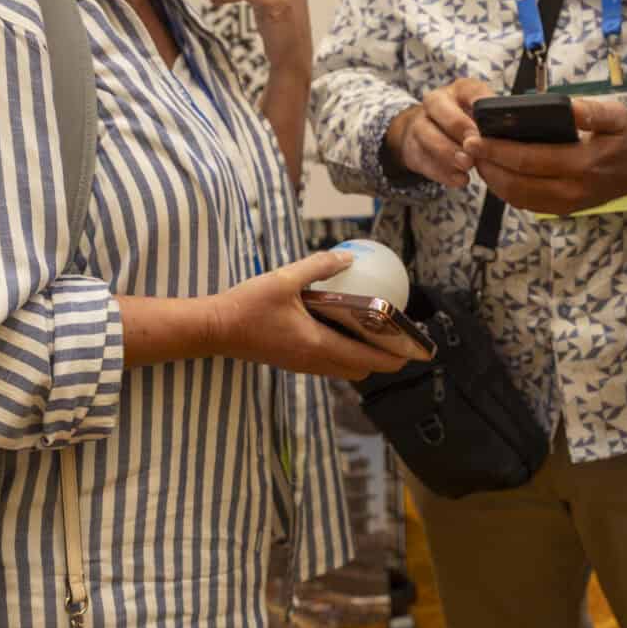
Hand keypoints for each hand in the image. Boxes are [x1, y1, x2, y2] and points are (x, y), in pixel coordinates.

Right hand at [208, 249, 418, 380]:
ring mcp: (301, 365)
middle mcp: (312, 361)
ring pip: (342, 370)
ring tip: (375, 336)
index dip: (392, 357)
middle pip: (358, 370)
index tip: (412, 352)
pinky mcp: (291, 362)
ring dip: (361, 359)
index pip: (365, 358)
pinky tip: (341, 331)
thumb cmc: (248, 304)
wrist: (214, 329)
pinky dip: (342, 354)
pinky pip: (326, 364)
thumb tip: (348, 257)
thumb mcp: (285, 278)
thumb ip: (319, 267)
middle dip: (381, 361)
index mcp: (316, 344)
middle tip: (396, 341)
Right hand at [385, 79, 493, 189]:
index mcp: (461, 89)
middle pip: (441, 110)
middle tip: (474, 145)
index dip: (479, 107)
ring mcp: (420, 124)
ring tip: (467, 165)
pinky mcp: (413, 149)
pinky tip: (460, 179)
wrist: (430, 129)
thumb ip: (494, 120)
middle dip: (459, 128)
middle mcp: (437, 102)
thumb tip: (513, 133)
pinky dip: (443, 172)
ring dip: (449, 152)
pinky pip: (424, 160)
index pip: (470, 90)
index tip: (486, 125)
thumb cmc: (467, 121)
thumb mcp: (482, 113)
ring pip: (428, 135)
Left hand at [465, 96, 626, 216]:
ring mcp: (567, 204)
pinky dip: (506, 190)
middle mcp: (572, 190)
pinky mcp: (564, 210)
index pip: (529, 160)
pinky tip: (496, 172)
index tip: (473, 138)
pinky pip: (527, 204)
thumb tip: (567, 107)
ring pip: (518, 198)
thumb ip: (593, 112)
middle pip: (517, 183)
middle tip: (467, 148)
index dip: (498, 151)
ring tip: (477, 158)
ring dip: (493, 181)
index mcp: (583, 164)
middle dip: (488, 166)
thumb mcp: (618, 116)